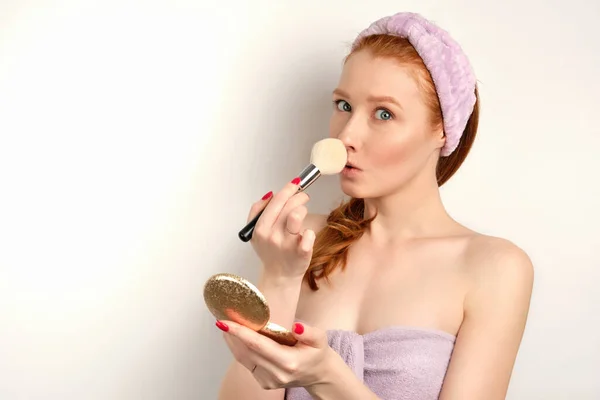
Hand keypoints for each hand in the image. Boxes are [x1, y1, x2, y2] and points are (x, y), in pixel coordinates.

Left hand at [216, 320, 333, 389]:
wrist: (318, 374)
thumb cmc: (317, 352)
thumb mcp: (320, 339)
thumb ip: (309, 332)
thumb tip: (295, 327)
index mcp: (289, 362)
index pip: (258, 345)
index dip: (240, 332)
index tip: (225, 321)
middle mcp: (276, 374)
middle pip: (247, 351)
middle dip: (232, 333)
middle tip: (222, 315)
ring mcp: (268, 381)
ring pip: (243, 358)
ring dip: (232, 340)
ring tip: (225, 323)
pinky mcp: (264, 383)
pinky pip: (246, 363)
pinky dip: (239, 349)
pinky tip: (236, 337)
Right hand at [248, 178, 315, 280]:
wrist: (279, 276)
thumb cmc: (270, 252)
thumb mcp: (256, 232)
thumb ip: (257, 211)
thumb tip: (270, 194)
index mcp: (260, 228)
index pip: (275, 201)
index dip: (288, 189)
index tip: (295, 184)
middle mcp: (272, 235)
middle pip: (288, 205)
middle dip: (299, 196)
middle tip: (303, 196)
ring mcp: (287, 244)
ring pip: (297, 215)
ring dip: (303, 209)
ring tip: (303, 212)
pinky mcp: (301, 253)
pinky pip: (309, 234)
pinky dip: (309, 232)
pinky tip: (306, 234)